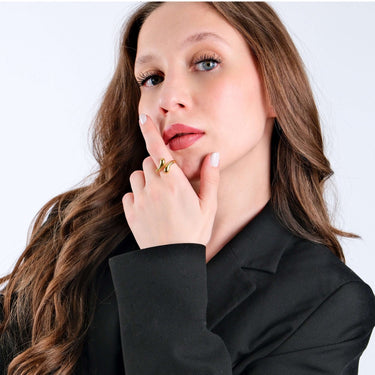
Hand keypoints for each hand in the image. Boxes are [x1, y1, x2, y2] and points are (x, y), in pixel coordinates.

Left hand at [122, 114, 219, 249]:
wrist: (172, 261)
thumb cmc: (193, 233)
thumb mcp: (208, 207)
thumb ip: (210, 178)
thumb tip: (213, 155)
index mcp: (174, 183)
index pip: (158, 150)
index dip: (150, 131)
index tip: (143, 118)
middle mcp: (154, 188)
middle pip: (148, 162)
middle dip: (157, 167)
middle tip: (168, 185)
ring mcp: (140, 200)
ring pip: (137, 176)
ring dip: (145, 181)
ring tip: (158, 198)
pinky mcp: (130, 212)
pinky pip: (129, 194)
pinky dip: (136, 196)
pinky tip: (148, 209)